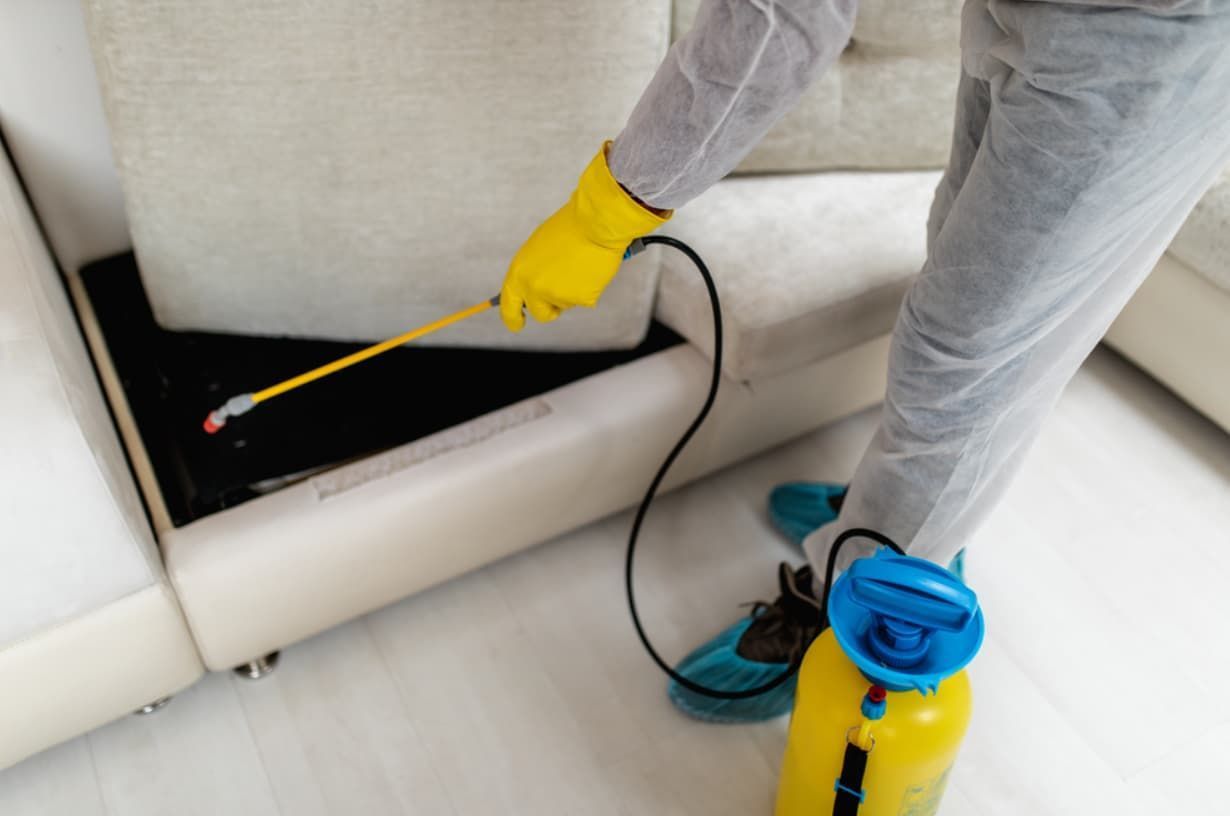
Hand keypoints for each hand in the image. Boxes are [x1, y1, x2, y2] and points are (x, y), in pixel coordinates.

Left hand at [500, 142, 669, 331]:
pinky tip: (592, 269)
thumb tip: (538, 290)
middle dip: (550, 309)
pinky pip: (585, 299)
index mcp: (519, 272)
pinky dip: (589, 288)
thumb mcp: (539, 249)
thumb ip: (534, 271)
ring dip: (572, 292)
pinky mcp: (580, 299)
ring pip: (565, 304)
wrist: (595, 222)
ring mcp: (557, 296)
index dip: (512, 318)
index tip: (517, 324)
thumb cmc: (569, 228)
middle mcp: (534, 288)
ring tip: (580, 266)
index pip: (509, 305)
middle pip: (540, 313)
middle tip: (559, 299)